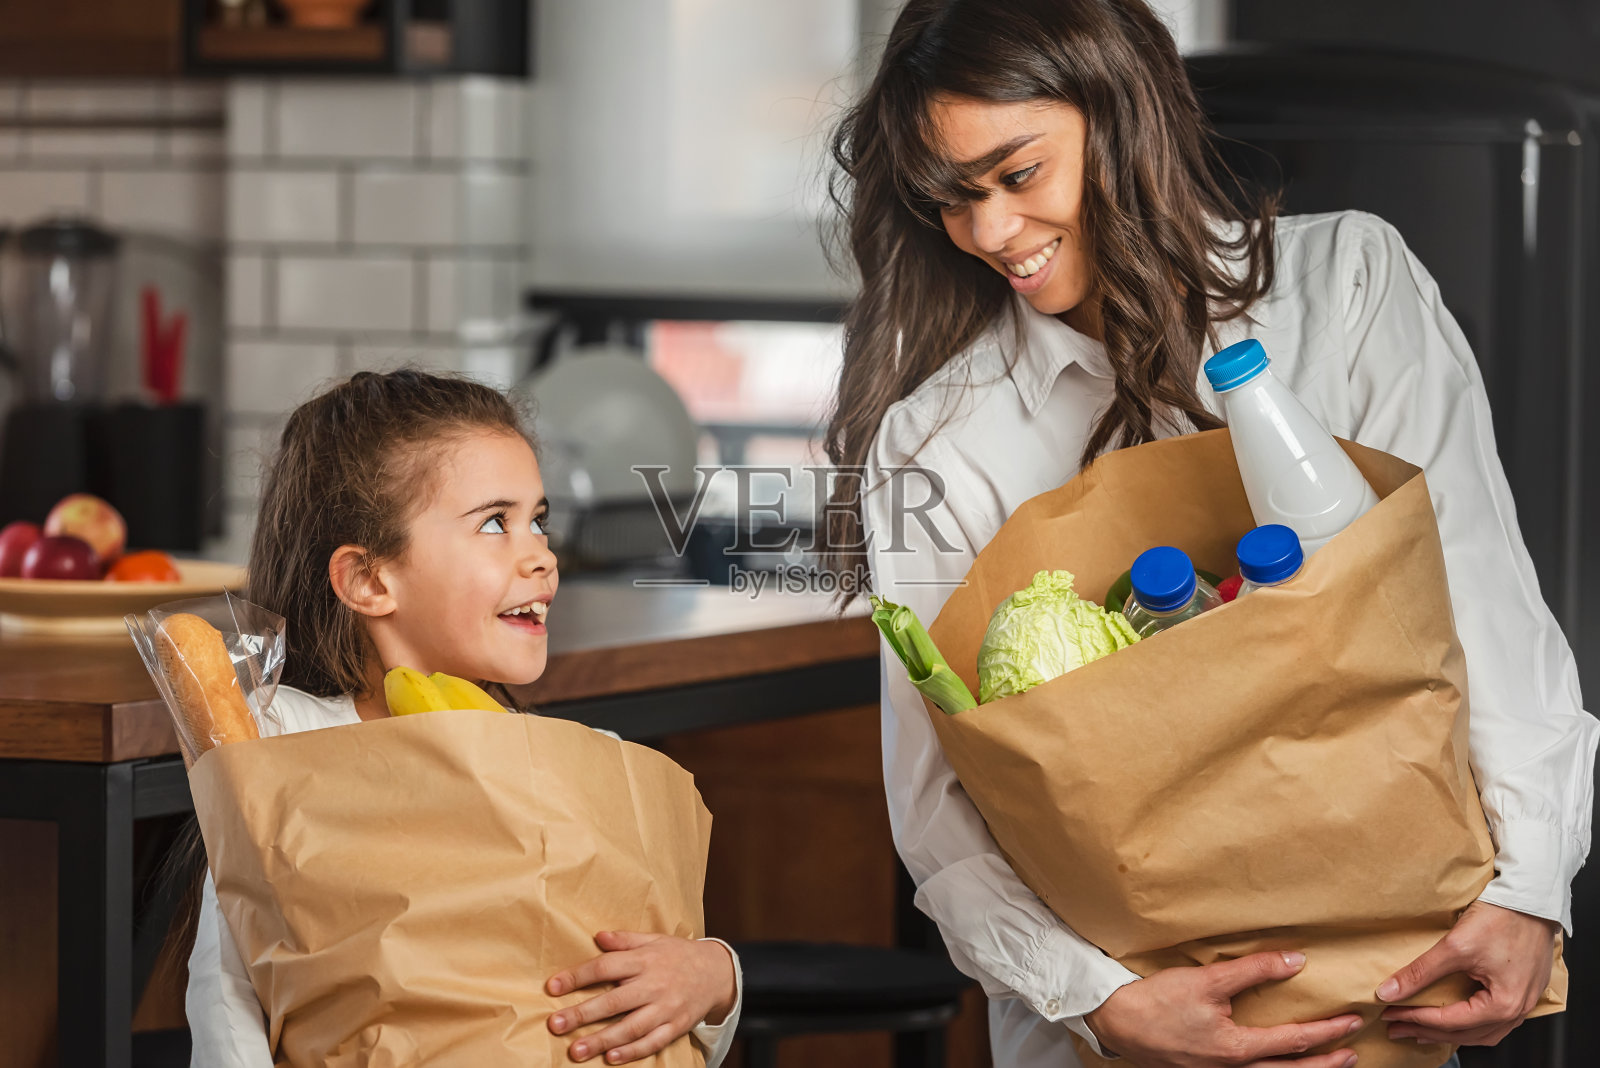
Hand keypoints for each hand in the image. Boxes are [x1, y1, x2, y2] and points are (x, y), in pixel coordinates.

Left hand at [546, 931, 736, 1063]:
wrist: (718, 972)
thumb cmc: (679, 954)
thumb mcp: (654, 939)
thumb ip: (626, 939)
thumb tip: (599, 936)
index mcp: (645, 960)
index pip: (606, 967)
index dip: (578, 976)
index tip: (552, 987)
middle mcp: (654, 985)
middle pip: (614, 1002)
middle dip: (582, 1014)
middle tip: (556, 1024)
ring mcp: (666, 1008)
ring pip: (630, 1027)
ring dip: (602, 1040)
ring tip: (576, 1051)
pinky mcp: (677, 1026)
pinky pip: (653, 1042)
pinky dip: (633, 1051)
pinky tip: (612, 1058)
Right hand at [1084, 951, 1361, 1066]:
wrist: (1115, 1021)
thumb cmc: (1157, 1002)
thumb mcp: (1208, 980)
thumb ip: (1254, 970)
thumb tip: (1295, 962)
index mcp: (1236, 1050)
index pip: (1295, 1042)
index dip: (1328, 1031)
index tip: (1352, 1021)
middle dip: (1326, 1064)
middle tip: (1353, 1053)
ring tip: (1324, 1064)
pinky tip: (1272, 1065)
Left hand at [1379, 900, 1558, 1045]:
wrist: (1531, 899)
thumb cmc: (1502, 920)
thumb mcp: (1455, 946)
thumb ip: (1420, 972)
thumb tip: (1389, 992)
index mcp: (1503, 1005)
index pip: (1450, 1022)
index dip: (1415, 1019)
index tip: (1389, 1015)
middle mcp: (1517, 1010)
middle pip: (1465, 1033)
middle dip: (1427, 1032)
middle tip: (1396, 1027)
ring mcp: (1523, 1002)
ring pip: (1482, 1032)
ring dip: (1449, 1032)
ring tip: (1420, 1029)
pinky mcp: (1521, 990)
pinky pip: (1494, 1020)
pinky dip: (1470, 1024)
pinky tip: (1454, 1019)